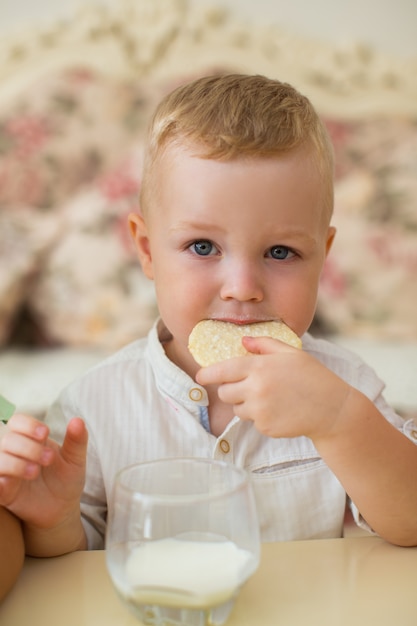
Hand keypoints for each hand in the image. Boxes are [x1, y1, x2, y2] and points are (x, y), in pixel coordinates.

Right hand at [0, 414, 87, 530]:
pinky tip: (9, 483)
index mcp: (31, 439)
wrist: (62, 507)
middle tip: (49, 459)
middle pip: (8, 439)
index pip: (17, 421)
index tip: (45, 433)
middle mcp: (15, 452)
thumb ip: (76, 440)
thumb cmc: (66, 479)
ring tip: (35, 472)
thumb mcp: (75, 460)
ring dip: (16, 463)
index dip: (28, 425)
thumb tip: (78, 420)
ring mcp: (7, 472)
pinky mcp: (3, 492)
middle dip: (28, 447)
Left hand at [196, 336, 350, 440]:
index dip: (207, 373)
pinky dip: (260, 416)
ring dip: (245, 403)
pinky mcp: (265, 427)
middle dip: (230, 388)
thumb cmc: (312, 376)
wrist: (332, 409)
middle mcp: (255, 389)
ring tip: (269, 398)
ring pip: (236, 408)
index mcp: (259, 367)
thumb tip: (243, 340)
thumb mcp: (291, 353)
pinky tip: (279, 410)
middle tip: (248, 386)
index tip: (200, 375)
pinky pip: (252, 421)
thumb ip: (264, 344)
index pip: (222, 370)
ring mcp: (259, 410)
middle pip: (224, 392)